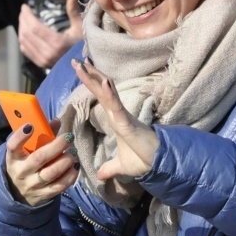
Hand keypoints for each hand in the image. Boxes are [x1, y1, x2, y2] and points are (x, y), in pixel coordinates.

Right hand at [5, 118, 78, 205]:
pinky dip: (70, 175)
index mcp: (14, 158)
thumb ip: (41, 135)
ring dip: (66, 161)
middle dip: (57, 146)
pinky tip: (75, 166)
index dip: (20, 136)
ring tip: (73, 152)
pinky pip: (59, 186)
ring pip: (51, 173)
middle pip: (39, 158)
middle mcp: (21, 172)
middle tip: (69, 137)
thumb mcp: (26, 151)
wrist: (19, 193)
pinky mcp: (44, 195)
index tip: (31, 126)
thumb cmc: (26, 163)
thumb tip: (57, 121)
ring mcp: (32, 185)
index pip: (13, 146)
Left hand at [19, 0, 82, 68]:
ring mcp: (43, 60)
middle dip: (23, 20)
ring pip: (24, 41)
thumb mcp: (79, 27)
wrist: (83, 64)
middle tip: (23, 11)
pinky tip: (24, 31)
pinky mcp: (40, 64)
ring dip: (21, 28)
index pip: (35, 27)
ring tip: (23, 19)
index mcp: (58, 43)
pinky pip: (25, 50)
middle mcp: (48, 53)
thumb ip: (73, 11)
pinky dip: (22, 39)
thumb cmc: (82, 44)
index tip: (24, 6)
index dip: (27, 15)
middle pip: (27, 34)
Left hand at [71, 59, 159, 180]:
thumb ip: (110, 168)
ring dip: (95, 78)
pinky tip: (103, 81)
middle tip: (75, 60)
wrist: (159, 165)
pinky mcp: (128, 122)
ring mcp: (123, 116)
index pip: (100, 97)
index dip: (91, 83)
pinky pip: (116, 106)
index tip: (80, 69)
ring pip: (106, 93)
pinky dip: (109, 94)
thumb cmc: (144, 160)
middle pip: (101, 90)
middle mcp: (118, 114)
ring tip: (83, 64)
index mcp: (116, 119)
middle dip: (89, 75)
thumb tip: (100, 175)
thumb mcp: (121, 166)